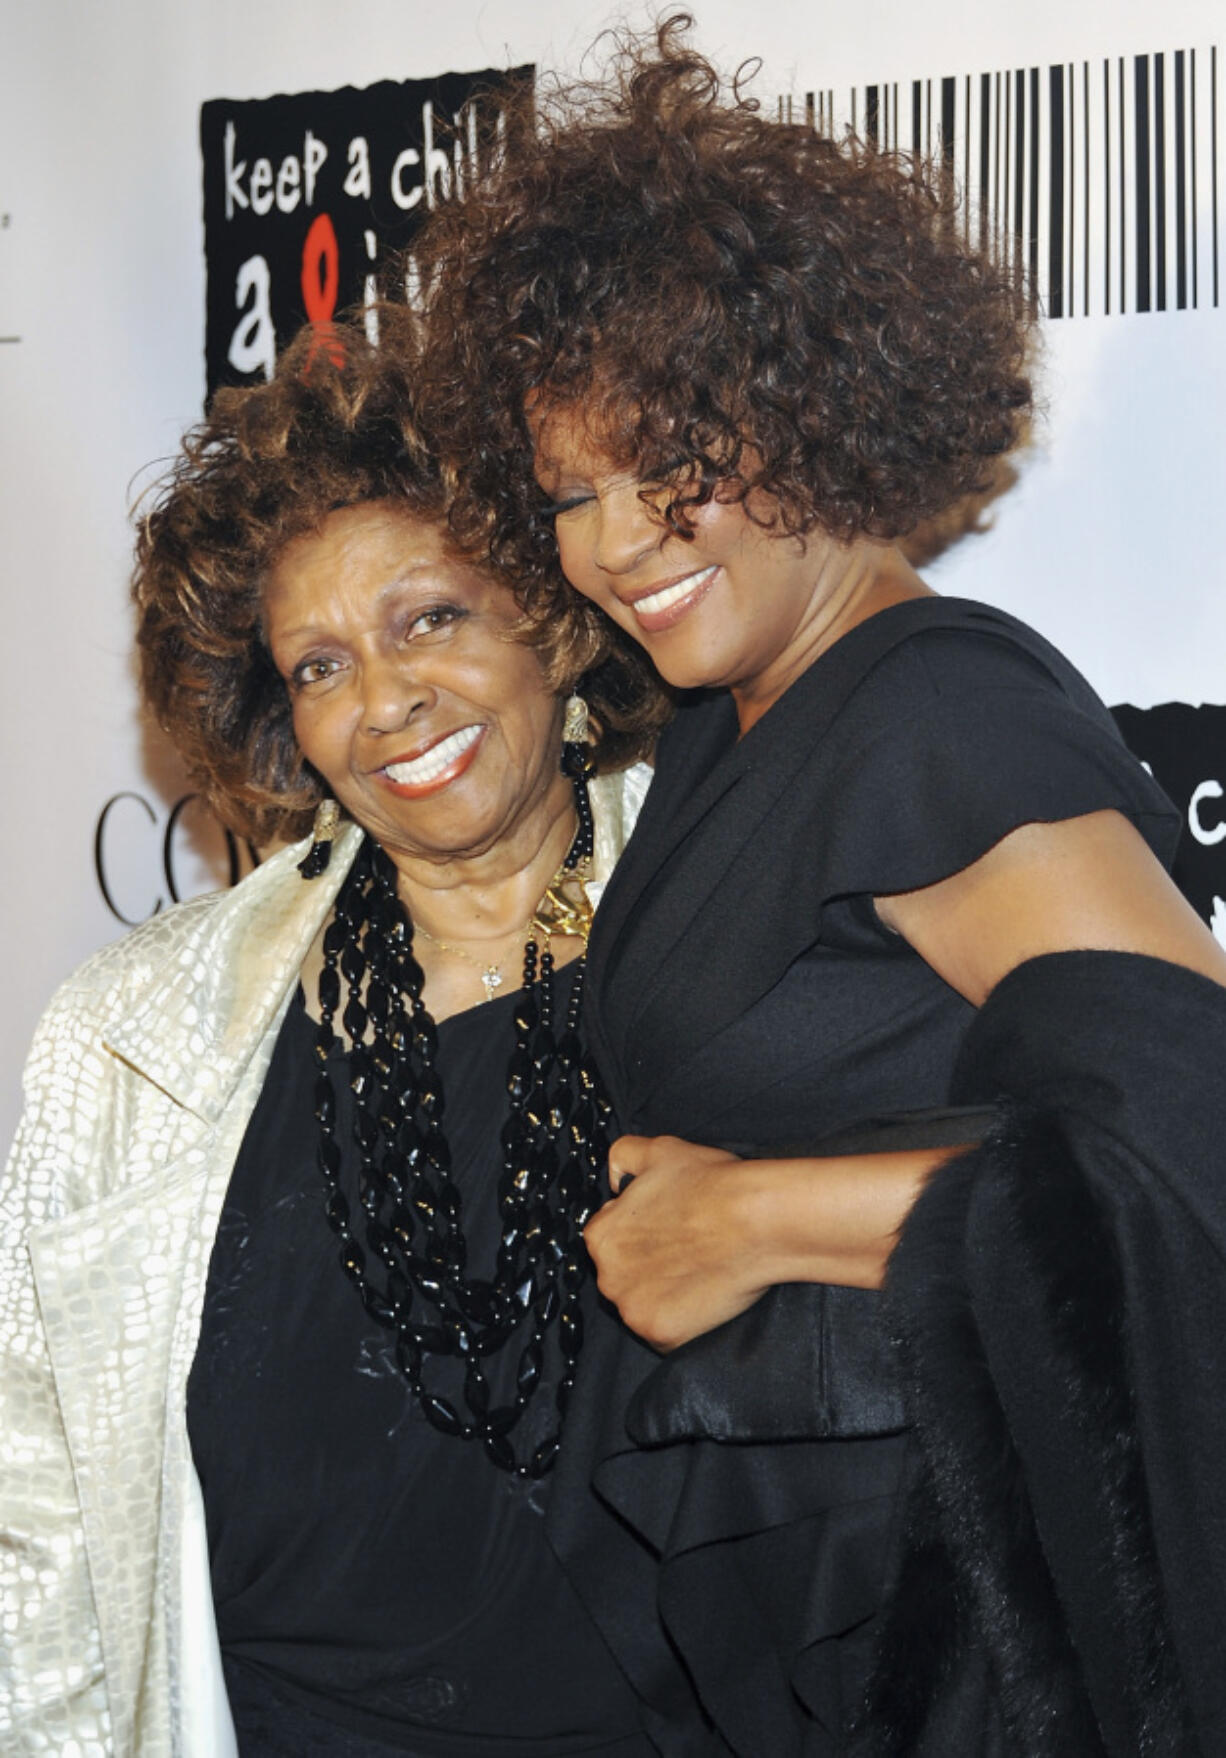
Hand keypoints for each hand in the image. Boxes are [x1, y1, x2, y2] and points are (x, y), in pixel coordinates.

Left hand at [582, 1133, 769, 1350]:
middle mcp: (608, 1278)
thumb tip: (615, 1175)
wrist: (755, 1220)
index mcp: (600, 1235)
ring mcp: (634, 1311)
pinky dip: (684, 1319)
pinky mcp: (663, 1336)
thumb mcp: (659, 1150)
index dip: (641, 1230)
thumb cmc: (710, 1184)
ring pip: (643, 1304)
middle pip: (623, 1274)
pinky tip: (706, 1294)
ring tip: (699, 1270)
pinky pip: (667, 1331)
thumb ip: (623, 1156)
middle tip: (686, 1249)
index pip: (610, 1236)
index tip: (668, 1227)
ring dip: (664, 1293)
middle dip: (648, 1264)